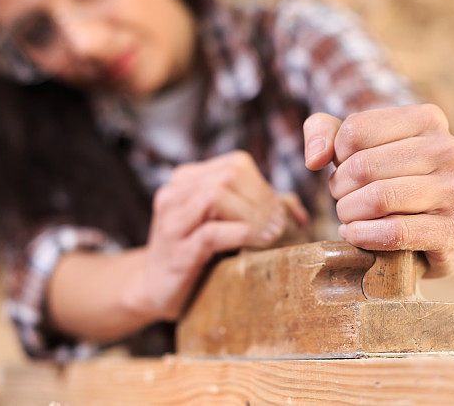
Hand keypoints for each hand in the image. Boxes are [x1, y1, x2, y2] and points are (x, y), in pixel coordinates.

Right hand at [137, 151, 308, 319]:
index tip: (280, 213)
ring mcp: (171, 221)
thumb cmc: (196, 254)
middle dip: (262, 198)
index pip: (235, 165)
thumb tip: (300, 215)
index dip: (263, 186)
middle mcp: (174, 193)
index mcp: (187, 179)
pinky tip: (261, 243)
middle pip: (229, 175)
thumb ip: (258, 211)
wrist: (153, 289)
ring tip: (273, 234)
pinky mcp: (176, 251)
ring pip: (217, 196)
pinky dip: (244, 234)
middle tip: (280, 225)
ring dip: (254, 214)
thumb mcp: (224, 224)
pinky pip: (212, 232)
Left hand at [303, 104, 453, 277]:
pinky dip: (363, 236)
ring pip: (378, 198)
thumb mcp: (351, 145)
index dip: (336, 155)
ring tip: (348, 216)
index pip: (355, 130)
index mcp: (428, 118)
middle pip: (363, 165)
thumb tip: (315, 158)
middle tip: (342, 198)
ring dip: (348, 213)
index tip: (343, 168)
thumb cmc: (383, 179)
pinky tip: (354, 234)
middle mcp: (450, 149)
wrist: (422, 233)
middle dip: (339, 188)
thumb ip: (322, 132)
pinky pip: (395, 232)